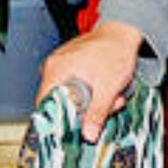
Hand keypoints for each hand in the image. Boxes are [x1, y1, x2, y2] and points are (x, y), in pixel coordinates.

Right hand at [38, 20, 144, 141]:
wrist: (124, 33)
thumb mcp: (108, 87)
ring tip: (112, 95)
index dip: (56, 119)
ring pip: (71, 95)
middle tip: (106, 107)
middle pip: (60, 101)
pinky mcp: (72, 64)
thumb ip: (97, 113)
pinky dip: (92, 91)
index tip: (73, 127)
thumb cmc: (116, 51)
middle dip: (85, 109)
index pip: (43, 103)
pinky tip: (107, 89)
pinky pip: (76, 85)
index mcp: (56, 69)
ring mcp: (63, 64)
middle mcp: (55, 65)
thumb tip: (88, 135)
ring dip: (93, 101)